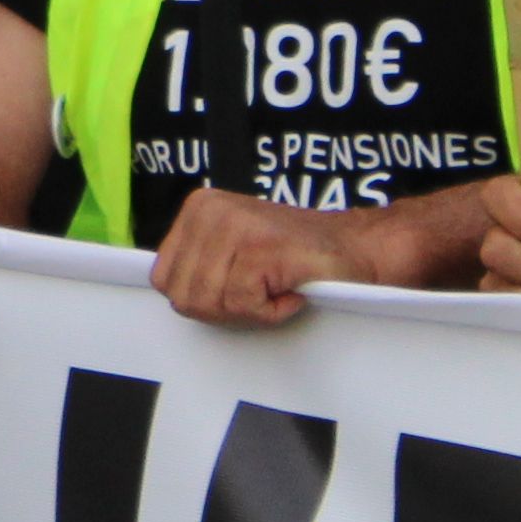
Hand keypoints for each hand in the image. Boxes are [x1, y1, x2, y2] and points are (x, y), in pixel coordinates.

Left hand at [148, 188, 377, 325]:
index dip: (202, 299)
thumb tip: (165, 292)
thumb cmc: (294, 259)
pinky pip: (243, 305)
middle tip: (261, 294)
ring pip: (211, 303)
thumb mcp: (231, 252)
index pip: (164, 279)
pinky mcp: (261, 247)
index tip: (237, 290)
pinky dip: (272, 312)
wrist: (356, 250)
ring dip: (249, 311)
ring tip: (275, 288)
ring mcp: (235, 225)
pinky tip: (291, 291)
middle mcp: (211, 210)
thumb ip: (196, 265)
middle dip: (224, 311)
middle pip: (185, 297)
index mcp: (197, 209)